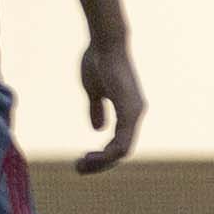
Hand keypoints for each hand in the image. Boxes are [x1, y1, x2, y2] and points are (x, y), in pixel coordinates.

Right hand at [74, 35, 144, 173]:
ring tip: (81, 165)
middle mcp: (135, 114)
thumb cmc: (98, 61)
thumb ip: (97, 109)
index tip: (81, 160)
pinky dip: (106, 153)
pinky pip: (122, 141)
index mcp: (128, 111)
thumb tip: (97, 128)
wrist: (105, 43)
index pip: (119, 143)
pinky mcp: (129, 110)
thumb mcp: (94, 91)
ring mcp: (134, 113)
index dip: (102, 156)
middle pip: (121, 151)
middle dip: (100, 164)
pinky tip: (91, 156)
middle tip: (78, 169)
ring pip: (122, 150)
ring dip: (102, 162)